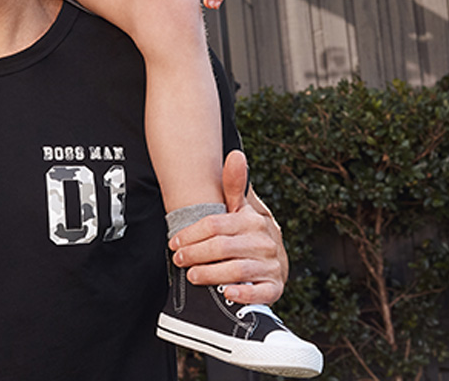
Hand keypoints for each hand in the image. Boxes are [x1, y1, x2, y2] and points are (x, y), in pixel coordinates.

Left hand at [168, 150, 286, 305]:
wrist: (273, 261)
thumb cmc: (247, 233)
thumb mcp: (241, 209)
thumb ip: (234, 184)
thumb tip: (235, 154)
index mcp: (252, 220)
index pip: (215, 224)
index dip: (192, 233)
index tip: (174, 241)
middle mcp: (263, 241)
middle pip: (222, 247)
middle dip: (195, 254)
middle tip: (178, 259)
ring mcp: (271, 265)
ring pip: (236, 270)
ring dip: (211, 274)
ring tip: (192, 276)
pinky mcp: (275, 287)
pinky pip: (259, 292)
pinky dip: (243, 294)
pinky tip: (227, 294)